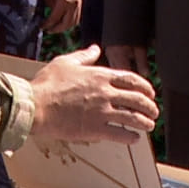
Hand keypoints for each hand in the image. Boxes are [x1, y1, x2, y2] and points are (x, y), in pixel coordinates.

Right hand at [29, 45, 157, 144]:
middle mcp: (104, 93)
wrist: (34, 106)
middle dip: (150, 106)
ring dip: (144, 122)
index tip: (150, 92)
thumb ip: (84, 56)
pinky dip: (130, 137)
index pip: (131, 80)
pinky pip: (119, 134)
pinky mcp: (94, 129)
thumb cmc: (46, 85)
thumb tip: (95, 48)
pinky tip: (134, 139)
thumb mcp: (65, 62)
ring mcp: (101, 112)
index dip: (145, 87)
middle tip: (154, 111)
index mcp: (100, 76)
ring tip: (149, 125)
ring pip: (132, 117)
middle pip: (137, 99)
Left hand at [41, 0, 81, 32]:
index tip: (41, 27)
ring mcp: (79, 3)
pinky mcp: (80, 1)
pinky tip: (62, 21)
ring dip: (65, 27)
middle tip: (48, 30)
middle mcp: (73, 4)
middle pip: (66, 24)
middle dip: (56, 29)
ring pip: (74, 22)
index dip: (47, 25)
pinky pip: (77, 16)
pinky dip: (70, 21)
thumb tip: (49, 20)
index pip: (55, 19)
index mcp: (64, 2)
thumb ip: (50, 9)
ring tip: (55, 27)